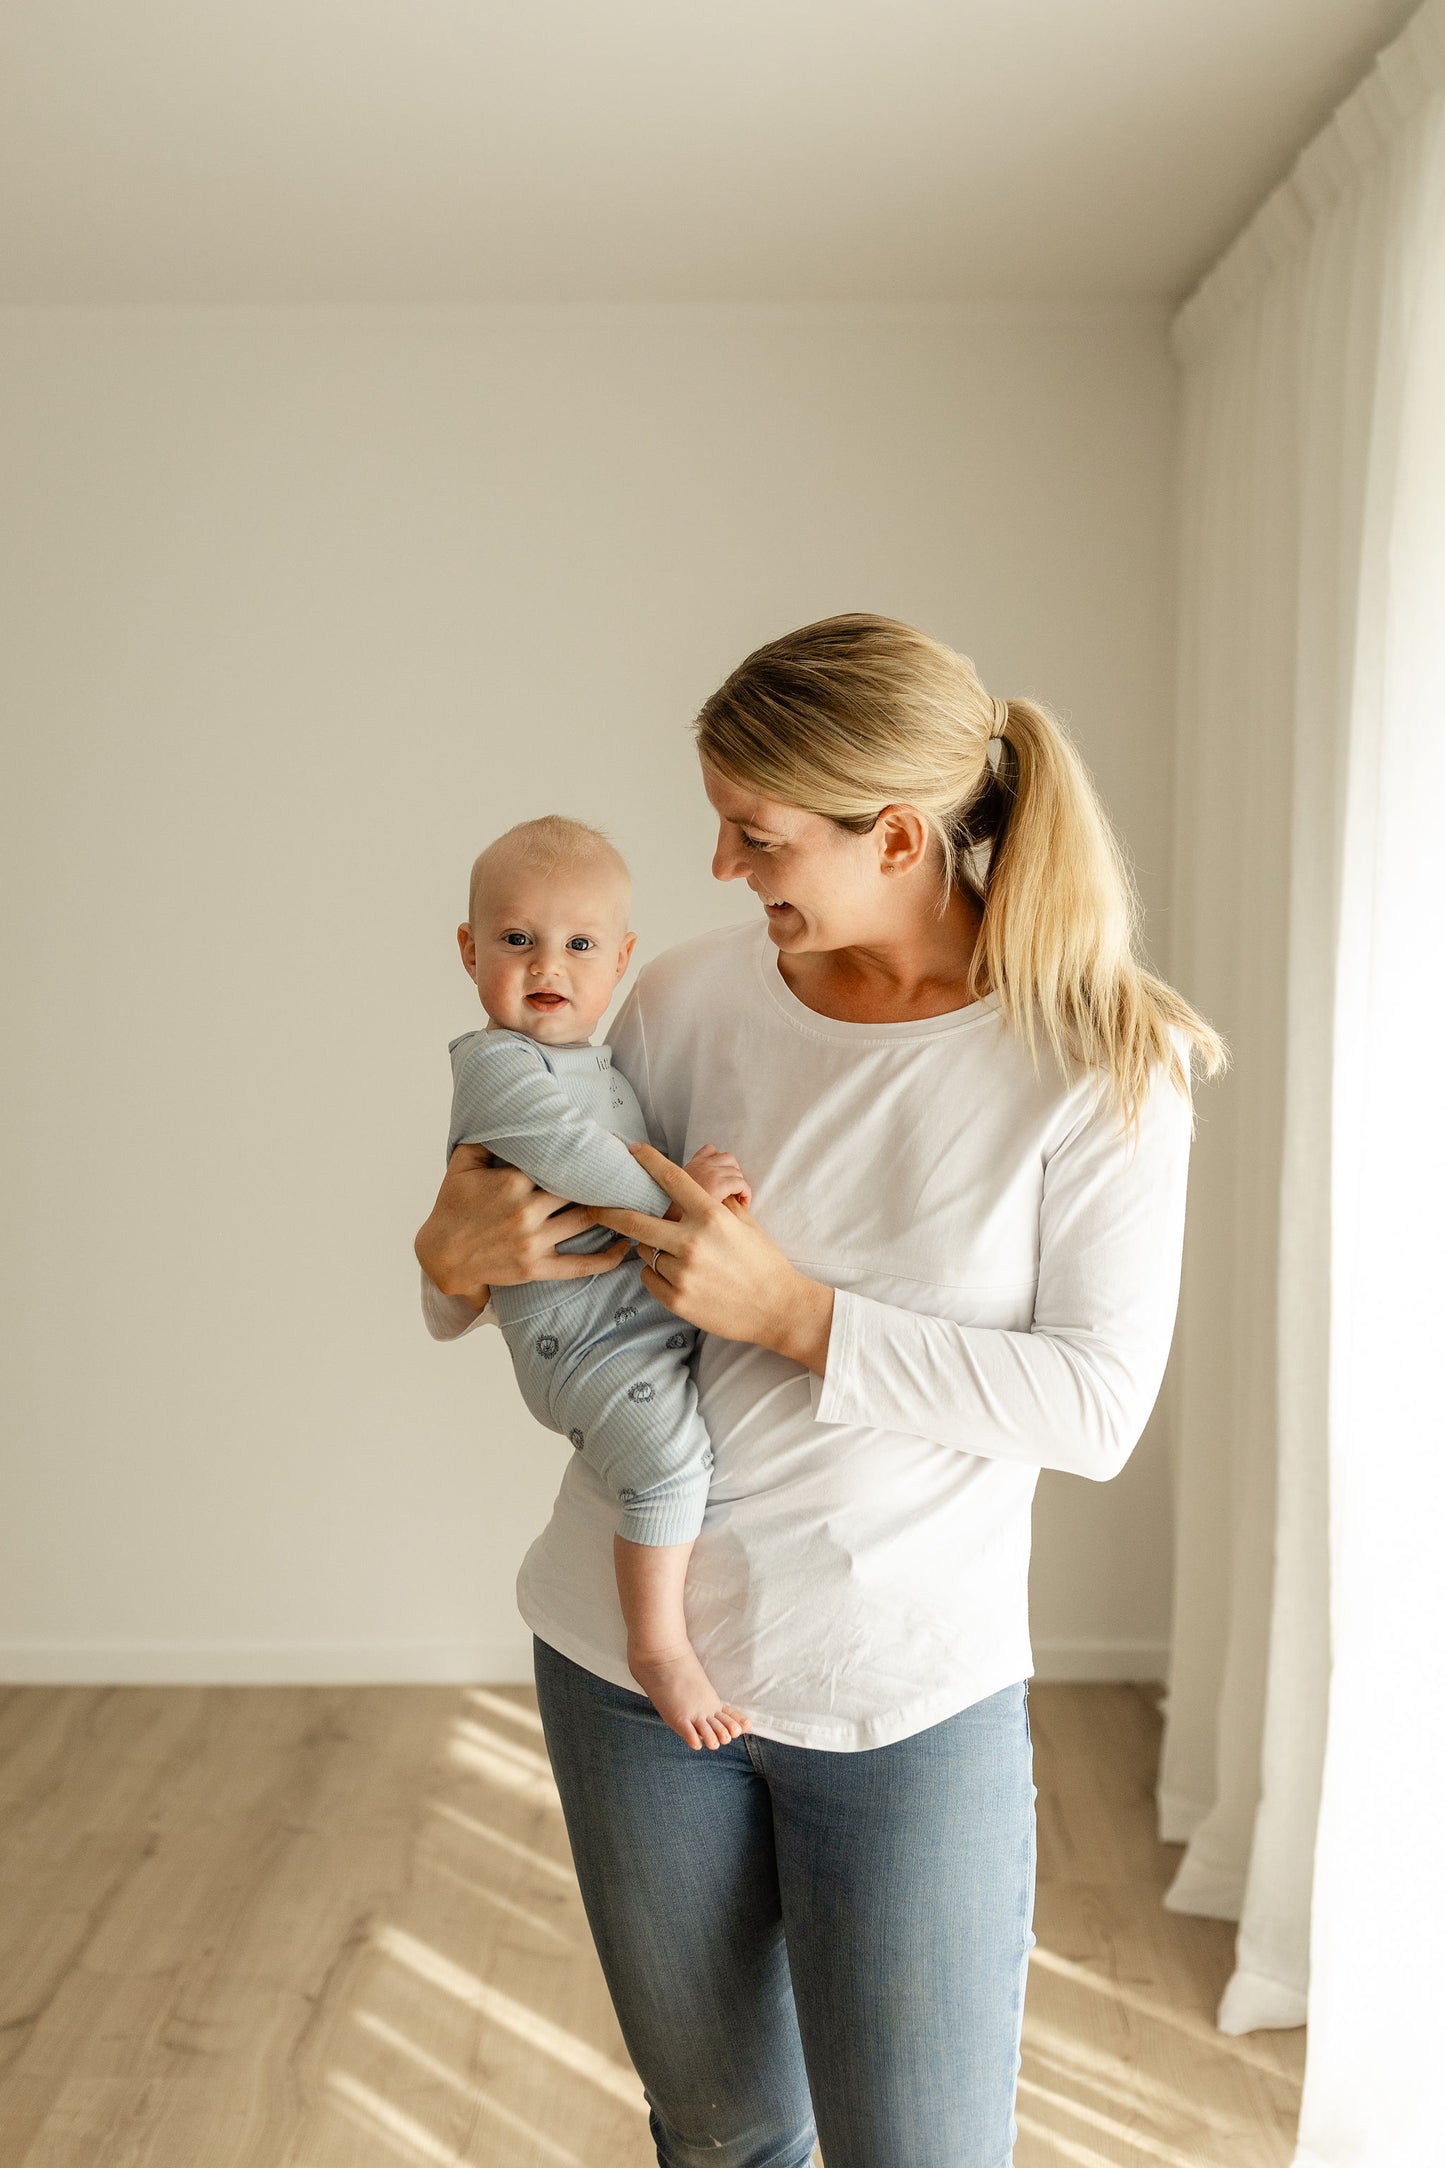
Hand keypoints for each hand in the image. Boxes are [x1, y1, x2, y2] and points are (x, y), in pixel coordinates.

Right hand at [414, 1142, 629, 1308]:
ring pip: (586, 1221)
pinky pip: (580, 1265)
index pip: (559, 1159)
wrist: (441, 1257)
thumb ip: (485, 1138)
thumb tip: (508, 1113)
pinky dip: (607, 1258)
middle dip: (605, 1177)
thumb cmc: (452, 1208)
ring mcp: (533, 1242)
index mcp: (512, 1182)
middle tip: (629, 1168)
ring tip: (634, 1199)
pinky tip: (625, 1247)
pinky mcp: (536, 1268)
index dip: (585, 1150)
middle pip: (580, 1189)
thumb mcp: (462, 1166)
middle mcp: (526, 1211)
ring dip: (612, 1211)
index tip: (607, 1141)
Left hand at [583, 1142, 834, 1372]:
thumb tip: (701, 1179)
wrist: (777, 1308)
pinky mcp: (676, 1299)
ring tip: (673, 1252)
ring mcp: (682, 1273)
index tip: (631, 1150)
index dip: (648, 1161)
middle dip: (607, 1210)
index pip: (672, 1180)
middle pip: (634, 1220)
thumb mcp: (746, 1223)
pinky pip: (648, 1277)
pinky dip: (655, 1273)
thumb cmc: (763, 1261)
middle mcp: (692, 1243)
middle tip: (592, 1205)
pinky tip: (676, 1275)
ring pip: (643, 1250)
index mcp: (711, 1218)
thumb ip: (718, 1201)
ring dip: (649, 1246)